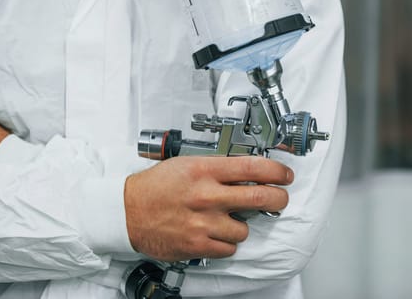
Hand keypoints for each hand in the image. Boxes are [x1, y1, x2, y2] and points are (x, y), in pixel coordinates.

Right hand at [124, 156, 292, 261]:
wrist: (127, 212)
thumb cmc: (156, 187)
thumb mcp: (187, 164)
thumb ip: (218, 167)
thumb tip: (249, 171)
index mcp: (204, 170)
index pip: (253, 167)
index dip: (277, 171)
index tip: (285, 175)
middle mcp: (206, 196)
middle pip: (261, 198)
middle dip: (279, 198)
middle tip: (280, 197)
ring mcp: (203, 222)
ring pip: (245, 228)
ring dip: (241, 224)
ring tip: (226, 219)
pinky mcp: (198, 245)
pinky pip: (230, 247)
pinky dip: (226, 242)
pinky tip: (215, 232)